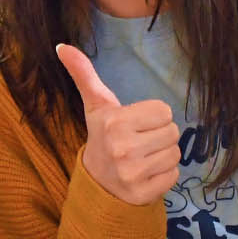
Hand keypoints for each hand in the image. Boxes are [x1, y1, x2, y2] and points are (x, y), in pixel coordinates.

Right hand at [58, 44, 181, 205]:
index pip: (164, 111)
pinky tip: (146, 174)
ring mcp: (132, 173)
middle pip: (172, 132)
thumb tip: (62, 45)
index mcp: (113, 122)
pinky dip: (164, 175)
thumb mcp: (95, 106)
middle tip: (139, 142)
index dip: (152, 118)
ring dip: (163, 155)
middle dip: (159, 136)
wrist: (97, 183)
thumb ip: (84, 75)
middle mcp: (122, 147)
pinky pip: (174, 175)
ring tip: (143, 157)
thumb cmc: (103, 136)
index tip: (135, 125)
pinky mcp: (143, 193)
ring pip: (175, 154)